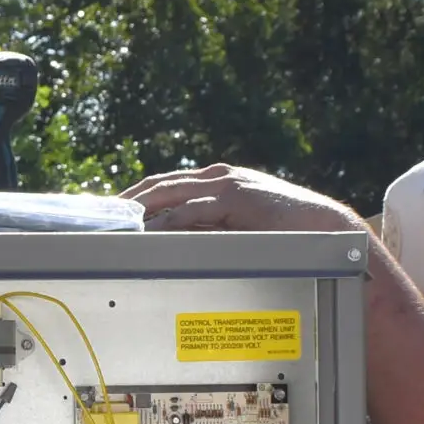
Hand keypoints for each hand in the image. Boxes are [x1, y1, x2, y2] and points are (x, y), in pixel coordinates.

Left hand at [126, 163, 366, 235]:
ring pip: (169, 194)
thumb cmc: (284, 231)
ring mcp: (226, 184)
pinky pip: (192, 211)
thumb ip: (208, 228)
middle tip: (99, 217)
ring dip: (139, 210)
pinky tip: (149, 234)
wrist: (324, 226)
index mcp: (215, 181)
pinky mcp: (236, 197)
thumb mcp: (237, 227)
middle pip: (158, 185)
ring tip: (114, 225)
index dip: (134, 197)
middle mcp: (217, 177)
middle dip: (127, 200)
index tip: (110, 213)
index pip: (164, 185)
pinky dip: (167, 223)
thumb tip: (171, 245)